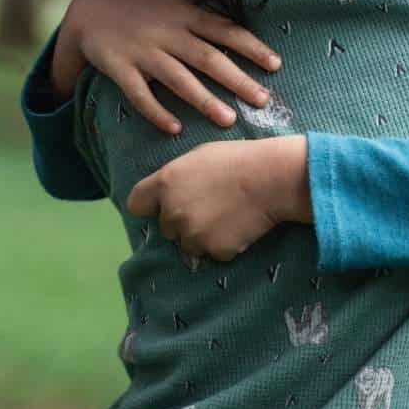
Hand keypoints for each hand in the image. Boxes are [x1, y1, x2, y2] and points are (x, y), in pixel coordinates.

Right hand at [52, 0, 281, 133]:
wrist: (90, 9)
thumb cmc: (142, 0)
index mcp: (185, 14)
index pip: (225, 31)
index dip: (251, 47)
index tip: (275, 64)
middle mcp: (168, 34)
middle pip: (208, 59)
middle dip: (237, 80)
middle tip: (262, 101)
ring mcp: (143, 52)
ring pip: (178, 80)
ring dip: (204, 101)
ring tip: (229, 120)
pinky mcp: (120, 68)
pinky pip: (139, 94)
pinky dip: (156, 112)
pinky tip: (174, 129)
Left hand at [124, 137, 312, 261]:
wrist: (272, 177)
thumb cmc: (240, 158)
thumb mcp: (200, 155)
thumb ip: (177, 177)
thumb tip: (170, 193)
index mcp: (165, 184)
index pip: (136, 203)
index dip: (151, 205)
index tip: (165, 204)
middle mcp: (172, 212)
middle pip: (166, 228)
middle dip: (183, 222)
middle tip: (211, 208)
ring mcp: (192, 234)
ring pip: (189, 244)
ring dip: (203, 237)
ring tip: (228, 218)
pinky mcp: (214, 250)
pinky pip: (215, 253)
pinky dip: (226, 245)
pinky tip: (241, 226)